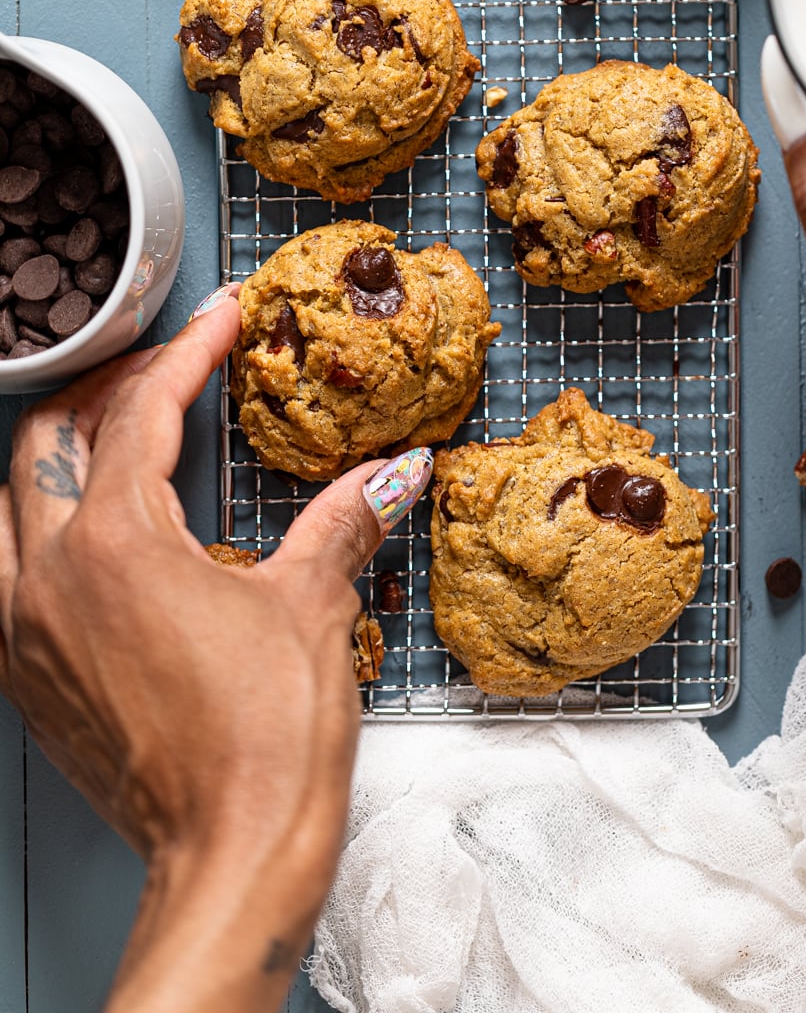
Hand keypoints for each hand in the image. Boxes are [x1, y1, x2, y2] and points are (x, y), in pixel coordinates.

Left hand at [0, 283, 432, 1012]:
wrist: (227, 861)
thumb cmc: (268, 742)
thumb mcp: (313, 609)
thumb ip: (342, 521)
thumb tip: (393, 471)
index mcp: (116, 544)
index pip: (142, 412)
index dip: (189, 352)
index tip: (223, 318)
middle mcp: (49, 578)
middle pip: (49, 439)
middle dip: (110, 387)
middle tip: (172, 368)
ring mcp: (25, 631)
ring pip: (10, 501)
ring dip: (63, 451)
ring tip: (123, 432)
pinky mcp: (27, 678)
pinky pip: (7, 570)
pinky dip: (44, 524)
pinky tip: (94, 529)